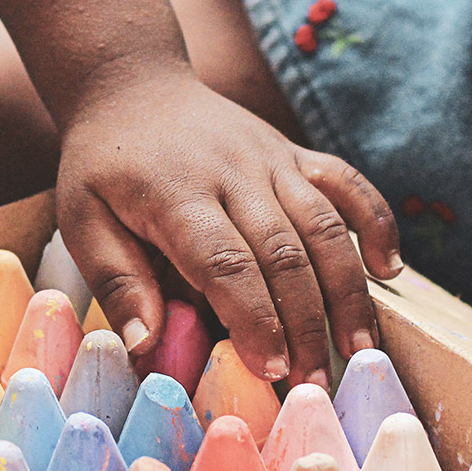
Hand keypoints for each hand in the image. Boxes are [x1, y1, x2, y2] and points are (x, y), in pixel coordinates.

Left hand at [55, 70, 401, 387]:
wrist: (130, 87)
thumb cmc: (102, 167)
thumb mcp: (82, 220)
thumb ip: (117, 280)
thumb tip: (146, 344)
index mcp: (176, 194)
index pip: (226, 263)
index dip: (255, 319)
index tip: (271, 369)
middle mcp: (233, 173)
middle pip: (284, 253)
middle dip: (305, 323)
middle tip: (315, 383)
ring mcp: (270, 159)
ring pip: (323, 225)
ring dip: (347, 290)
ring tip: (358, 348)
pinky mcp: (294, 152)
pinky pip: (347, 183)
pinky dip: (375, 222)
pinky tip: (389, 270)